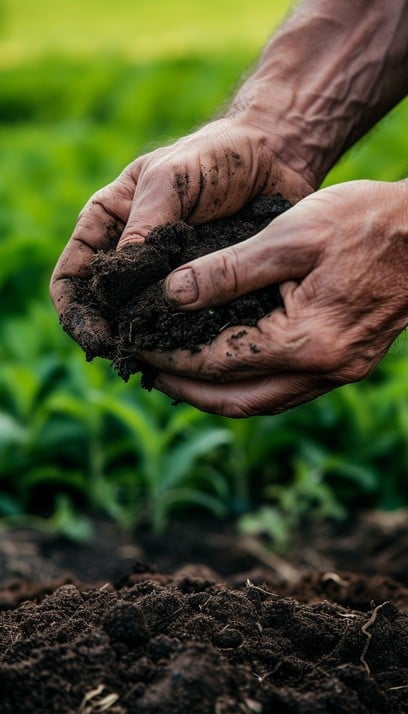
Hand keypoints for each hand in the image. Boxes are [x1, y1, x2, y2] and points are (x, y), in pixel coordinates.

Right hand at [50, 116, 312, 357]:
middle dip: (108, 337)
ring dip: (145, 346)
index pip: (72, 278)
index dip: (75, 314)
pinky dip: (183, 341)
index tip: (95, 338)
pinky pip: (185, 323)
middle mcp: (131, 257)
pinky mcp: (202, 290)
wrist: (273, 157)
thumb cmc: (214, 157)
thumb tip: (117, 287)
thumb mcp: (168, 181)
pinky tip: (192, 355)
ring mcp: (166, 278)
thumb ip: (142, 228)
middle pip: (102, 311)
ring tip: (158, 363)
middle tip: (126, 359)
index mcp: (107, 225)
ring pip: (142, 324)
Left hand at [142, 180, 407, 416]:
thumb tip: (173, 293)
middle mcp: (323, 370)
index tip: (137, 343)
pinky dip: (248, 386)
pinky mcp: (346, 366)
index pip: (219, 361)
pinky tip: (227, 368)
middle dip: (186, 389)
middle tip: (148, 371)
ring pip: (261, 403)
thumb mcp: (292, 233)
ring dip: (215, 395)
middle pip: (237, 399)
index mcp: (307, 339)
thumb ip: (229, 268)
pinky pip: (284, 392)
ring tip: (178, 376)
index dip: (171, 355)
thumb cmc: (365, 223)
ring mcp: (338, 374)